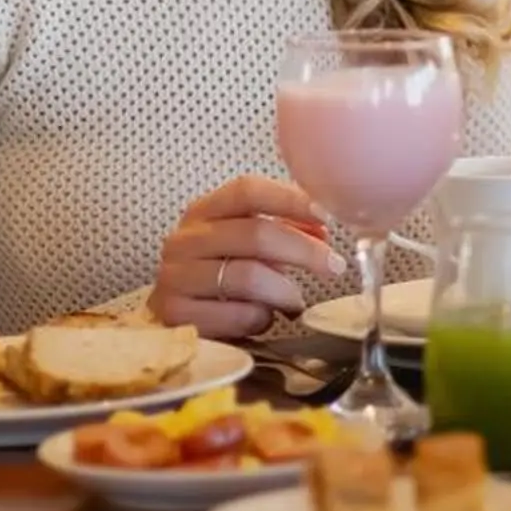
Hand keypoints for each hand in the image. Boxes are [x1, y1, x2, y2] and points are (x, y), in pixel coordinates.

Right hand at [152, 177, 344, 339]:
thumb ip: (284, 230)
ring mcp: (175, 276)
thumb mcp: (249, 245)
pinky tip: (263, 319)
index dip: (291, 201)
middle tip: (334, 267)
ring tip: (294, 301)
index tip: (327, 218)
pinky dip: (261, 318)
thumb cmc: (219, 274)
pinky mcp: (175, 314)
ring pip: (248, 276)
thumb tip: (322, 230)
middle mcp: (185, 239)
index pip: (248, 191)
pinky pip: (236, 314)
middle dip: (305, 251)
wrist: (176, 316)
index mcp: (204, 211)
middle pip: (256, 234)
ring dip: (284, 291)